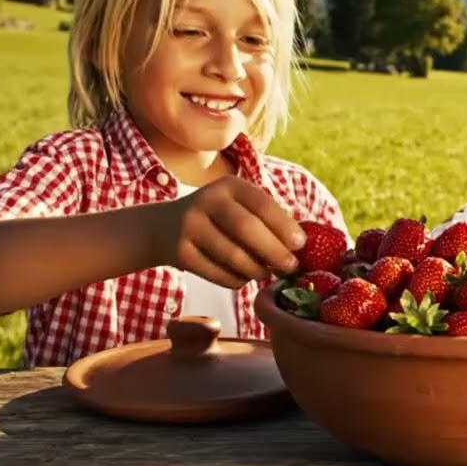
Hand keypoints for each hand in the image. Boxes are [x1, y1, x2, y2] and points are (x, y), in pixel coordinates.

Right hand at [155, 175, 306, 288]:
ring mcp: (190, 226)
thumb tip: (303, 242)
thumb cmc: (218, 218)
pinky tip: (243, 277)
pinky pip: (218, 274)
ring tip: (266, 273)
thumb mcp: (238, 205)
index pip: (262, 203)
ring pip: (233, 255)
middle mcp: (207, 200)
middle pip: (246, 228)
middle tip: (290, 267)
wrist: (163, 227)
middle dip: (274, 251)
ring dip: (257, 270)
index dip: (284, 226)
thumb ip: (267, 217)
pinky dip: (237, 280)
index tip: (301, 245)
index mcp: (229, 185)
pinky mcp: (180, 253)